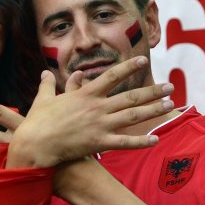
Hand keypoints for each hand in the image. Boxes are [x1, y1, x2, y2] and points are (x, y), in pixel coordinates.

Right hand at [0, 58, 173, 167]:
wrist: (34, 145)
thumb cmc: (37, 123)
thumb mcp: (42, 100)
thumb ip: (47, 85)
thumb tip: (45, 73)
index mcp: (84, 94)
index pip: (111, 76)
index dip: (128, 67)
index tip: (143, 60)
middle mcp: (96, 107)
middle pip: (130, 96)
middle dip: (152, 91)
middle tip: (170, 86)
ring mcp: (99, 125)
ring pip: (132, 116)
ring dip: (153, 110)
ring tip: (170, 105)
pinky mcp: (98, 143)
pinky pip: (124, 142)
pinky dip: (141, 141)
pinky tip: (156, 139)